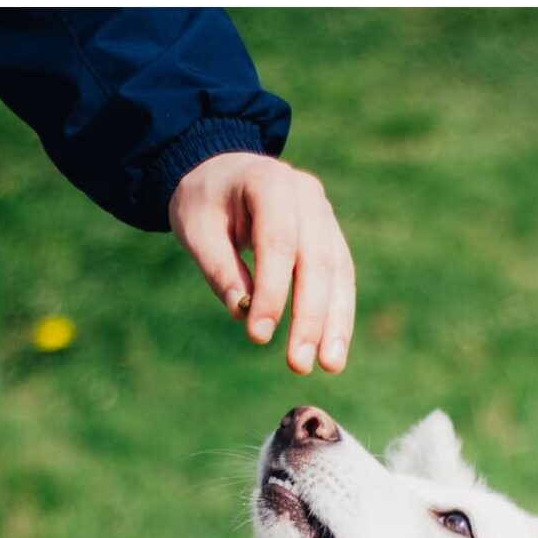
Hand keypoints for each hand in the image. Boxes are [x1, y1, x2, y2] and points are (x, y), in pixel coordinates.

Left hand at [168, 153, 354, 373]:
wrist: (223, 173)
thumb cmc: (204, 202)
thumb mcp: (195, 228)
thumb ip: (218, 267)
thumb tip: (243, 312)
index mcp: (269, 182)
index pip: (278, 243)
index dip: (272, 292)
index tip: (258, 336)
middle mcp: (306, 195)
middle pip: (316, 261)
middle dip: (309, 317)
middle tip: (298, 363)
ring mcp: (324, 215)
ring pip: (338, 272)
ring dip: (335, 322)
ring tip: (329, 365)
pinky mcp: (330, 237)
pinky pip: (341, 277)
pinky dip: (338, 314)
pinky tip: (333, 349)